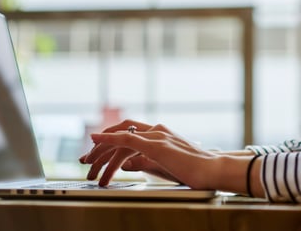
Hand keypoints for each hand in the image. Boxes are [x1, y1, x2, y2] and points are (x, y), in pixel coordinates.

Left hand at [79, 119, 220, 187]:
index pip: (129, 133)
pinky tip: (96, 141)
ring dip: (101, 150)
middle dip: (100, 144)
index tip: (95, 153)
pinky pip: (127, 139)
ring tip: (88, 165)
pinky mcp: (156, 145)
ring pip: (120, 136)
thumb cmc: (195, 171)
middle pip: (121, 131)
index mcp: (160, 134)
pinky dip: (109, 139)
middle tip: (85, 160)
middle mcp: (157, 130)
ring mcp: (157, 136)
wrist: (215, 170)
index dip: (110, 141)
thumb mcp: (165, 166)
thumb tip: (126, 164)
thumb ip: (145, 162)